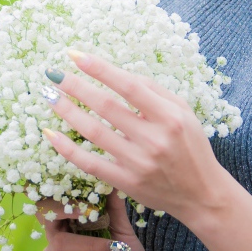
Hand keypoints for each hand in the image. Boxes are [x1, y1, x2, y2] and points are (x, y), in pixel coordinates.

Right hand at [40, 190, 146, 250]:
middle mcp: (59, 237)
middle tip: (83, 208)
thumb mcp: (125, 235)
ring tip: (111, 249)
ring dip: (88, 243)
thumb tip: (112, 181)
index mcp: (73, 223)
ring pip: (59, 242)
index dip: (65, 191)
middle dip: (63, 209)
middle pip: (48, 216)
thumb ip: (116, 211)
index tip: (80, 182)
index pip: (60, 201)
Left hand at [42, 51, 236, 227]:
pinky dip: (67, 148)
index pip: (130, 86)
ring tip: (50, 96)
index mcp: (170, 116)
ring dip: (67, 112)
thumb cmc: (191, 146)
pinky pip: (89, 163)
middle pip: (106, 107)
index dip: (101, 69)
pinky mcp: (126, 182)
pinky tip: (51, 133)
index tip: (76, 56)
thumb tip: (118, 74)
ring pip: (94, 132)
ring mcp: (138, 162)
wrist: (201, 194)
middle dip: (76, 87)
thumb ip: (154, 91)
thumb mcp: (183, 112)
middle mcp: (154, 139)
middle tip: (54, 74)